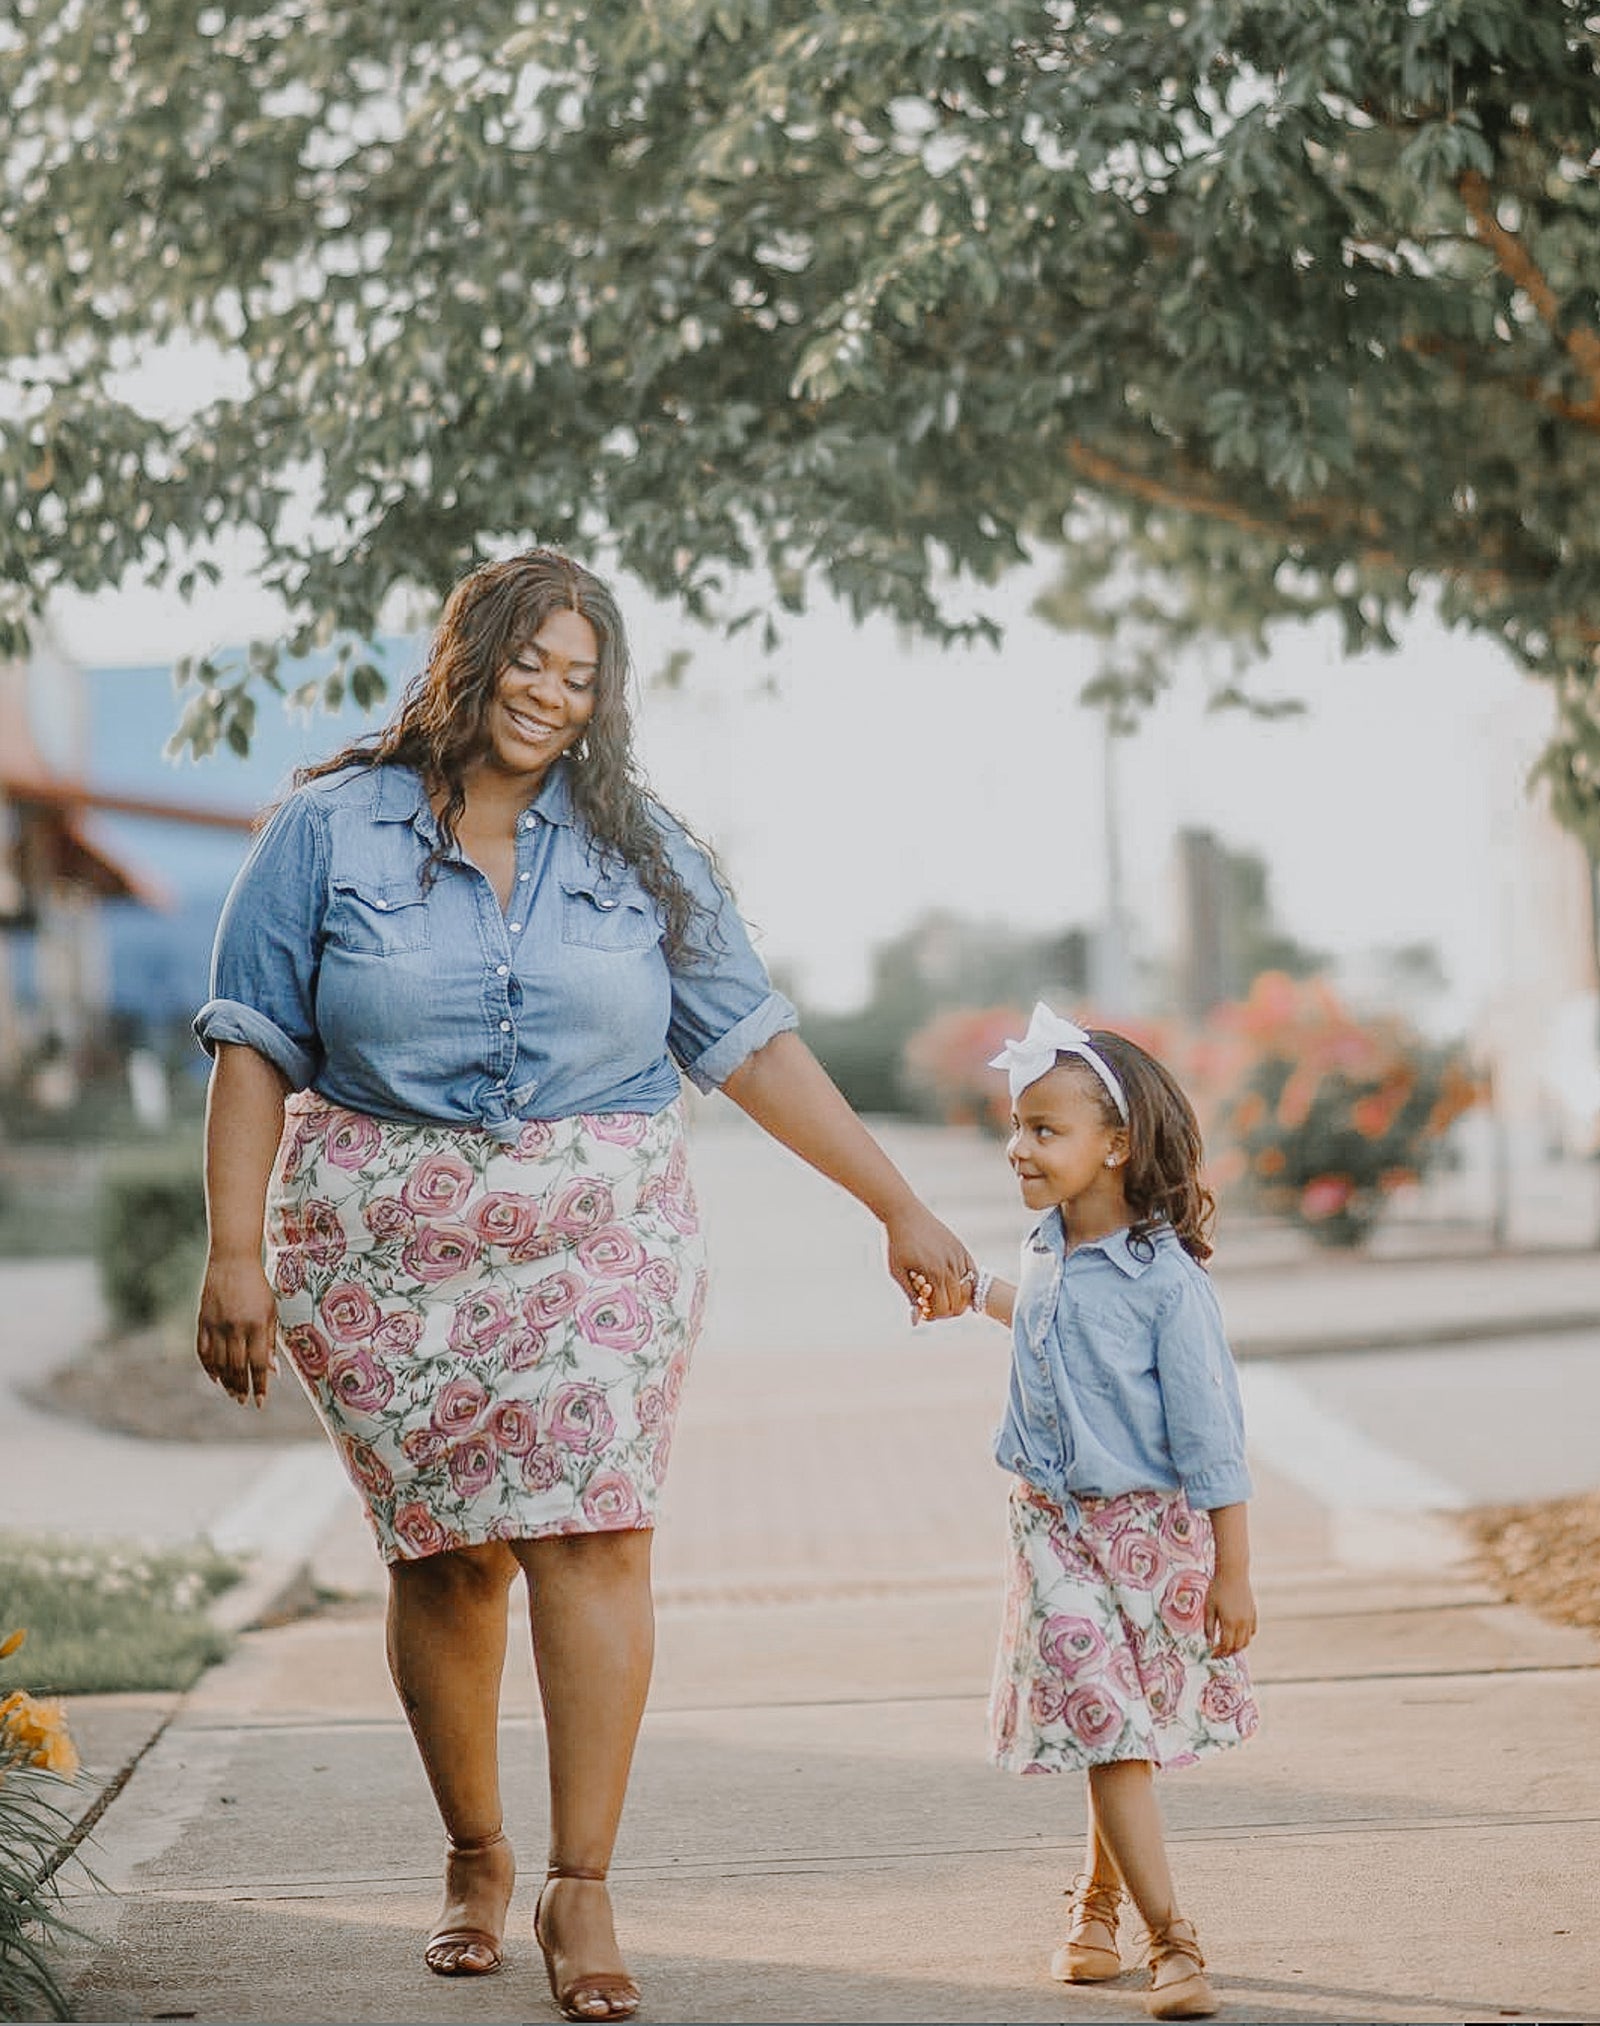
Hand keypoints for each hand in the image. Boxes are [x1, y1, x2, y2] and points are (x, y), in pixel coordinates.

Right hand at [196, 1253, 279, 1408]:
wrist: (232, 1261)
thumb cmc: (258, 1287)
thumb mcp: (271, 1311)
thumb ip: (270, 1341)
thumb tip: (273, 1371)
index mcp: (257, 1324)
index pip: (258, 1363)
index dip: (259, 1385)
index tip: (260, 1402)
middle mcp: (236, 1327)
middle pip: (237, 1366)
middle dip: (241, 1387)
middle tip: (244, 1400)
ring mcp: (217, 1325)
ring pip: (219, 1362)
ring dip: (226, 1382)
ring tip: (232, 1393)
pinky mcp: (203, 1321)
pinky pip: (203, 1351)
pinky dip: (208, 1367)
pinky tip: (215, 1378)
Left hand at [884, 1202, 973, 1323]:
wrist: (902, 1211)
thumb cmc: (895, 1242)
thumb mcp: (897, 1271)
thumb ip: (910, 1297)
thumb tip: (916, 1321)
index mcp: (934, 1273)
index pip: (943, 1308)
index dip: (933, 1315)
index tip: (922, 1309)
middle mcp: (950, 1265)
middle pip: (957, 1303)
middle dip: (944, 1309)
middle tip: (929, 1303)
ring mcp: (958, 1255)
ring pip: (967, 1290)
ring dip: (955, 1297)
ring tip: (938, 1292)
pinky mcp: (960, 1247)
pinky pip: (972, 1273)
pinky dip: (965, 1283)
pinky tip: (951, 1283)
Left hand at [1204, 1569, 1256, 1656]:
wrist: (1232, 1573)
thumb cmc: (1217, 1588)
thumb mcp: (1208, 1608)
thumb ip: (1209, 1627)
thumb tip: (1209, 1643)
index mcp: (1230, 1623)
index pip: (1226, 1646)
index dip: (1218, 1653)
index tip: (1210, 1654)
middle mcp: (1242, 1623)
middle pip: (1237, 1647)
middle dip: (1227, 1653)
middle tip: (1217, 1653)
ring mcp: (1249, 1619)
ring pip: (1246, 1641)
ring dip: (1237, 1647)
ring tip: (1226, 1646)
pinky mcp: (1253, 1613)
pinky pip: (1252, 1631)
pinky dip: (1245, 1638)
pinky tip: (1237, 1635)